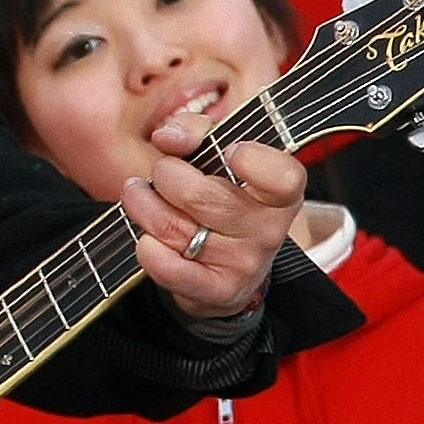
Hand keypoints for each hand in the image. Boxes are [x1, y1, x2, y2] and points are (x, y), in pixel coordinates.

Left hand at [120, 112, 305, 319]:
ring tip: (139, 195)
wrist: (224, 271)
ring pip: (172, 226)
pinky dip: (146, 247)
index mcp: (280, 194)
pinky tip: (148, 238)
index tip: (229, 151)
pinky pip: (165, 265)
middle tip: (161, 174)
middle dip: (165, 175)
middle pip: (199, 195)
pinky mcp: (216, 291)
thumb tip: (168, 137)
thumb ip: (194, 131)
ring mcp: (244, 264)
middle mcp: (268, 231)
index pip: (284, 177)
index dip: (253, 160)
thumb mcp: (215, 158)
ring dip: (142, 204)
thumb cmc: (219, 201)